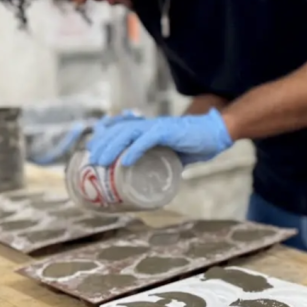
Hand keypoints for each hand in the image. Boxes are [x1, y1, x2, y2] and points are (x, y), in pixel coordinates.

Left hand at [87, 109, 233, 167]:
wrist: (215, 134)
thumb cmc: (194, 143)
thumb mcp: (171, 154)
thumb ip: (159, 162)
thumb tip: (150, 181)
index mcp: (148, 128)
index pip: (119, 128)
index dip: (104, 136)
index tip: (92, 150)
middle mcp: (149, 125)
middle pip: (118, 130)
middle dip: (102, 144)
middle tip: (92, 161)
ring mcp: (158, 127)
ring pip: (127, 133)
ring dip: (112, 147)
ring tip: (101, 161)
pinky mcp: (168, 131)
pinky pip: (147, 140)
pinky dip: (134, 150)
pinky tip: (125, 162)